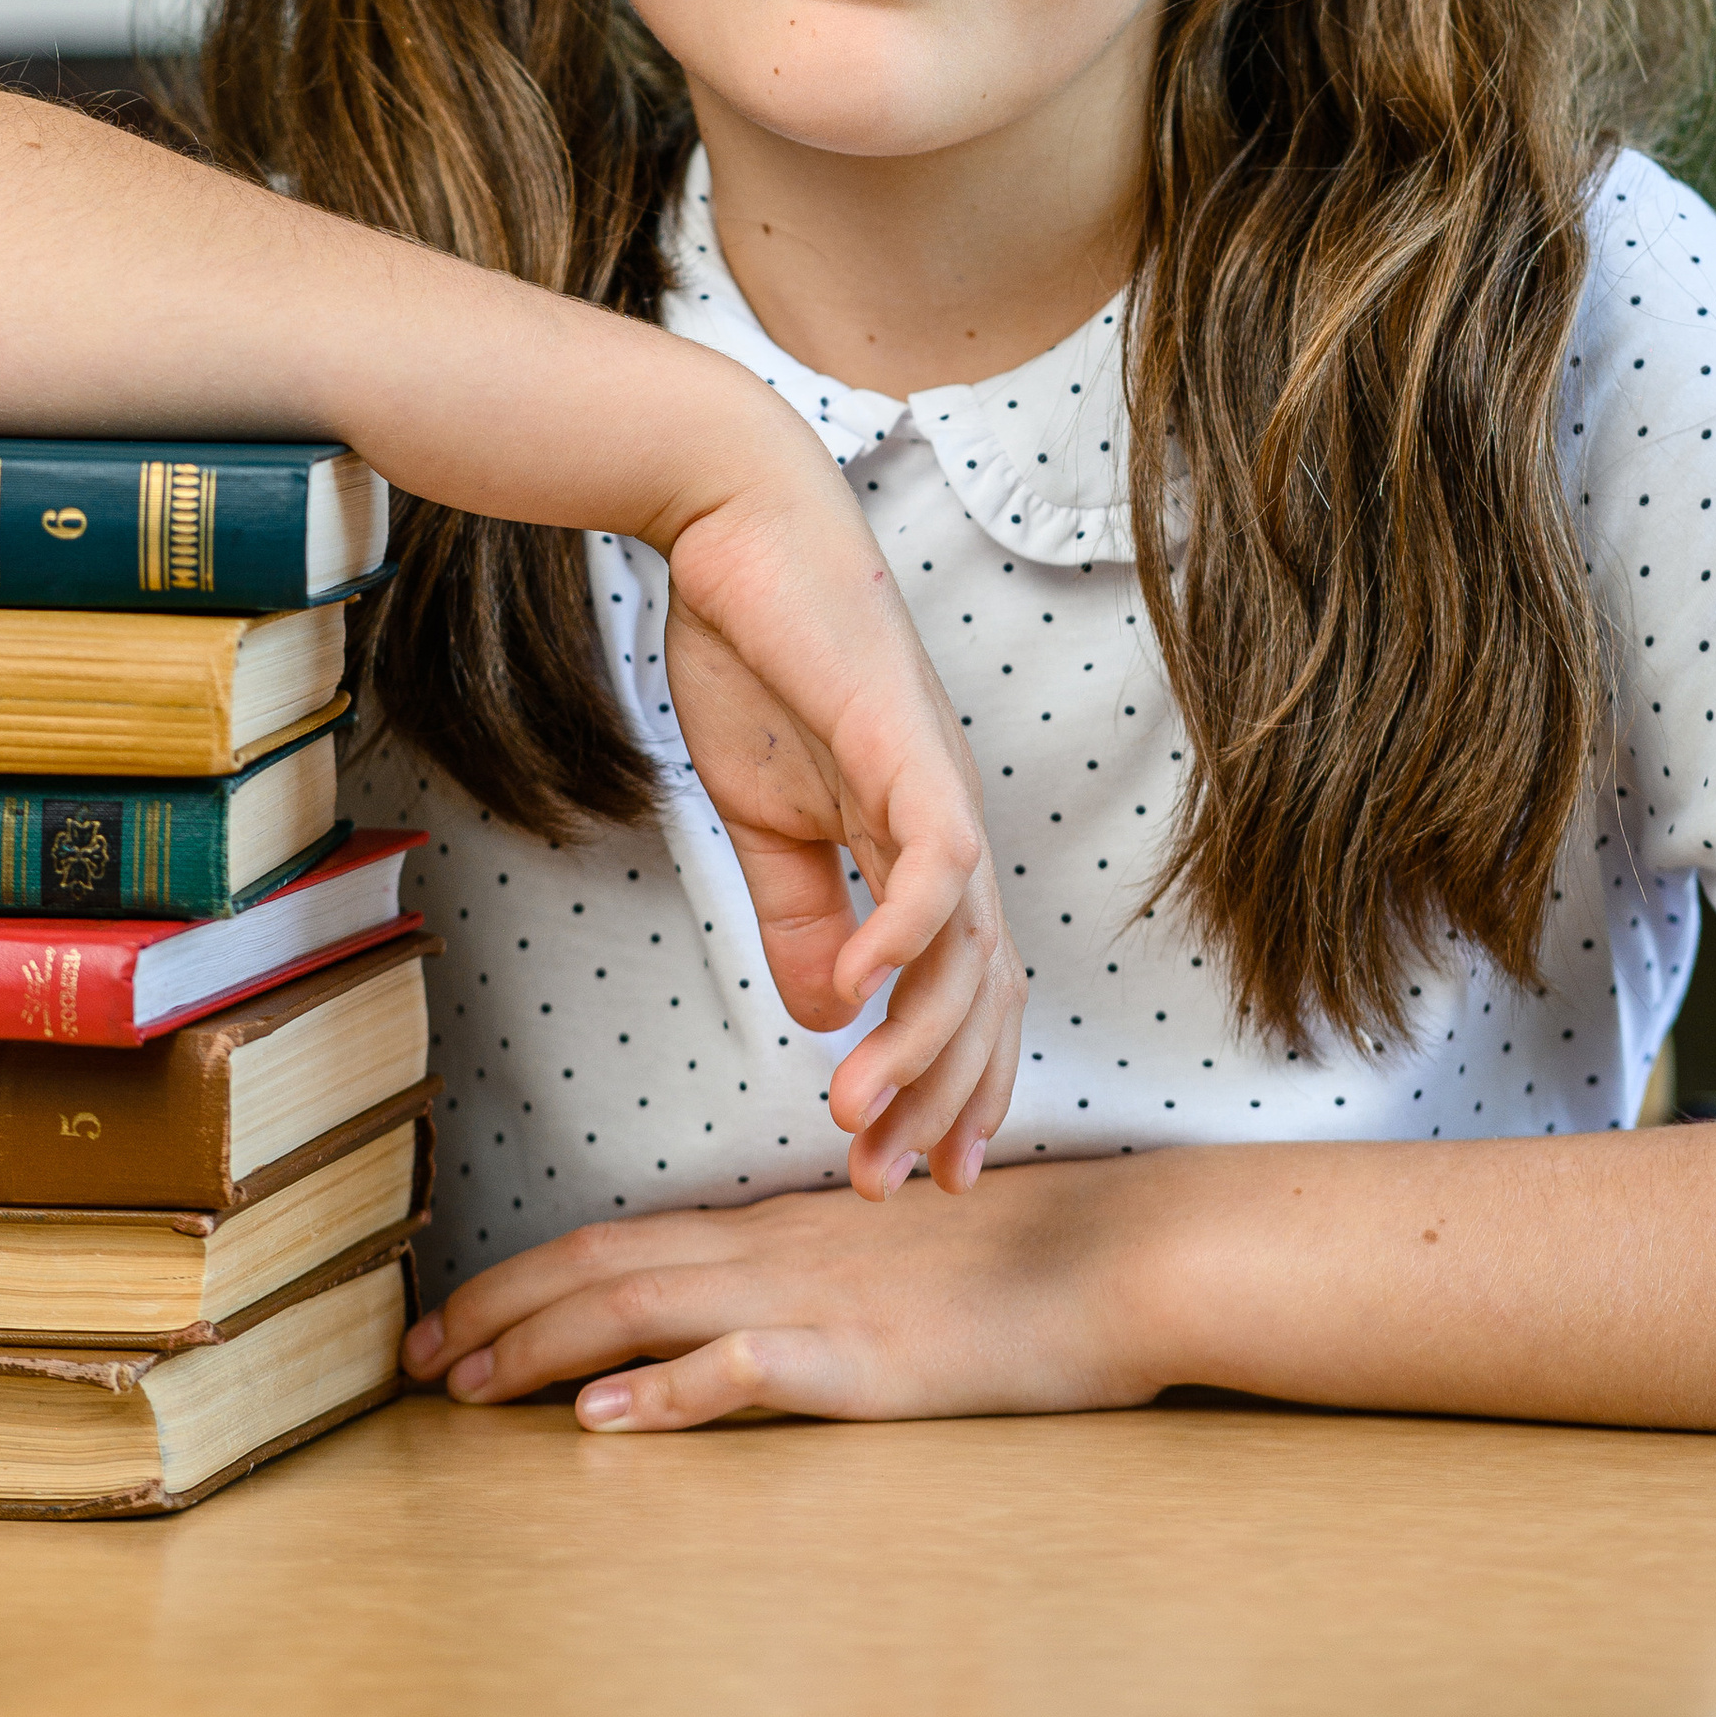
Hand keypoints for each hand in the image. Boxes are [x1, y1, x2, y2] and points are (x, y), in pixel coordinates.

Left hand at [400, 1166, 1163, 1427]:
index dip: (523, 1281)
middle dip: (495, 1312)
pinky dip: (663, 1393)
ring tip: (463, 1387)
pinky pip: (745, 1372)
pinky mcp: (860, 1363)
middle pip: (602, 1269)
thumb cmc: (1011, 1267)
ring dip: (541, 1349)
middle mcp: (772, 1254)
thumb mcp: (886, 1262)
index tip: (449, 1322)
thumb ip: (805, 1281)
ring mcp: (812, 1304)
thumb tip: (725, 1323)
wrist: (1112, 1259)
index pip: (619, 1244)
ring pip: (643, 1309)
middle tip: (411, 1362)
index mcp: (775, 1233)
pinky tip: (605, 1419)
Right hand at [655, 456, 1025, 1198]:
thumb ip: (799, 914)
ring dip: (914, 1042)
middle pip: (981, 995)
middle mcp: (950, 830)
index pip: (961, 996)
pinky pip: (932, 858)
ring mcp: (936, 787)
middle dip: (939, 1101)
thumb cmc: (754, 656)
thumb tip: (830, 1014)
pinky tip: (858, 991)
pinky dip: (902, 930)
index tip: (909, 1179)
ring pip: (964, 948)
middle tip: (885, 1187)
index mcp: (919, 851)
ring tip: (853, 1114)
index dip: (947, 1092)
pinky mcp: (904, 746)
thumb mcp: (765, 820)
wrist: (735, 529)